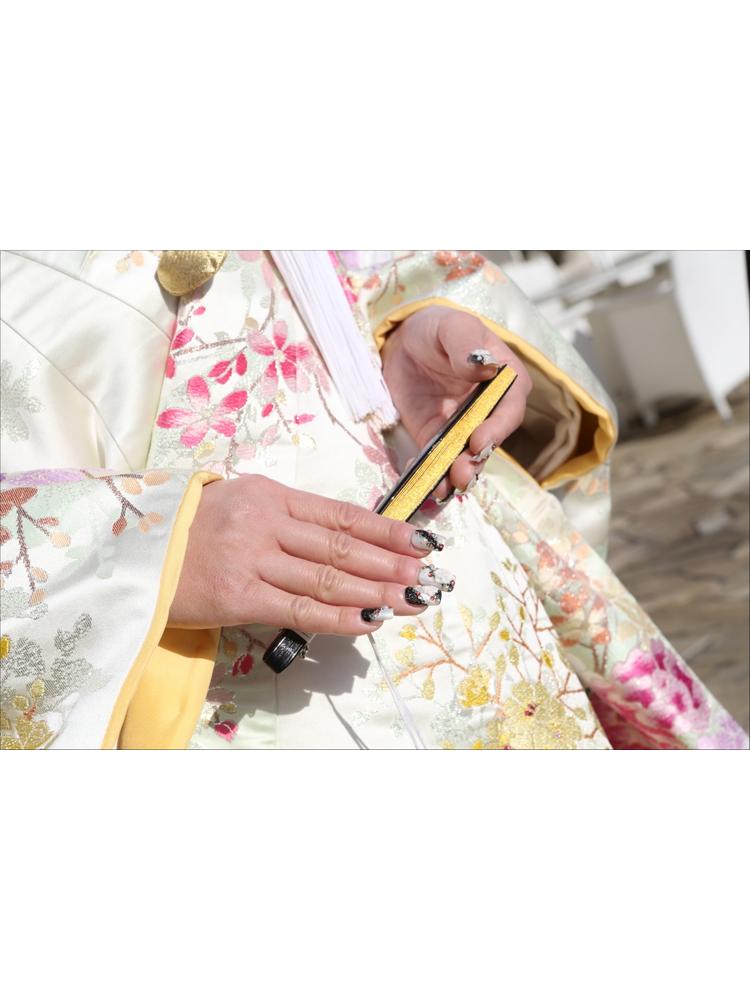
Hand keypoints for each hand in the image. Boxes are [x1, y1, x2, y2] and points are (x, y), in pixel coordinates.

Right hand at [169, 475, 455, 632]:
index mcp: (271, 494)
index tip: (422, 541)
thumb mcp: (241, 504)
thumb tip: (344, 539)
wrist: (132, 551)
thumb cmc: (190, 529)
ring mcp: (252, 558)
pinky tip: (370, 619)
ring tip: (411, 598)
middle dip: (391, 562)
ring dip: (376, 590)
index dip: (386, 530)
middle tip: (427, 574)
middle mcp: (267, 521)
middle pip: (342, 546)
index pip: (342, 515)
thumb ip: (288, 518)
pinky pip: (300, 608)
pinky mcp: (238, 595)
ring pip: (328, 576)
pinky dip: (340, 615)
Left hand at [381, 305, 531, 498]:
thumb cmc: (437, 328)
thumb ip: (466, 343)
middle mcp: (489, 410)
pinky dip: (431, 475)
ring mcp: (463, 428)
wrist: (403, 341)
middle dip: (476, 461)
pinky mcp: (438, 438)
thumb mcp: (452, 325)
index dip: (497, 428)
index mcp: (505, 381)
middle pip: (489, 441)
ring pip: (466, 458)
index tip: (478, 440)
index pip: (509, 409)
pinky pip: (437, 461)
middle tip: (461, 473)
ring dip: (457, 475)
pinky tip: (423, 483)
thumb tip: (482, 367)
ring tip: (444, 487)